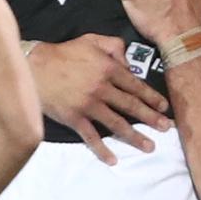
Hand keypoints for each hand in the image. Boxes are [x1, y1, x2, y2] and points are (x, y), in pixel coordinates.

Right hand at [27, 34, 171, 164]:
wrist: (34, 67)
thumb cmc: (64, 53)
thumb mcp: (91, 40)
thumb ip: (114, 46)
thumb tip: (129, 63)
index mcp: (108, 68)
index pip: (136, 85)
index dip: (152, 97)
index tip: (164, 107)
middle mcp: (102, 88)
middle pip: (131, 106)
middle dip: (151, 118)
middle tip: (166, 128)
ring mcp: (89, 105)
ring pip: (117, 124)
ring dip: (135, 137)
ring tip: (150, 147)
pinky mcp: (74, 119)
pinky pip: (92, 137)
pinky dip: (102, 150)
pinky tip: (113, 160)